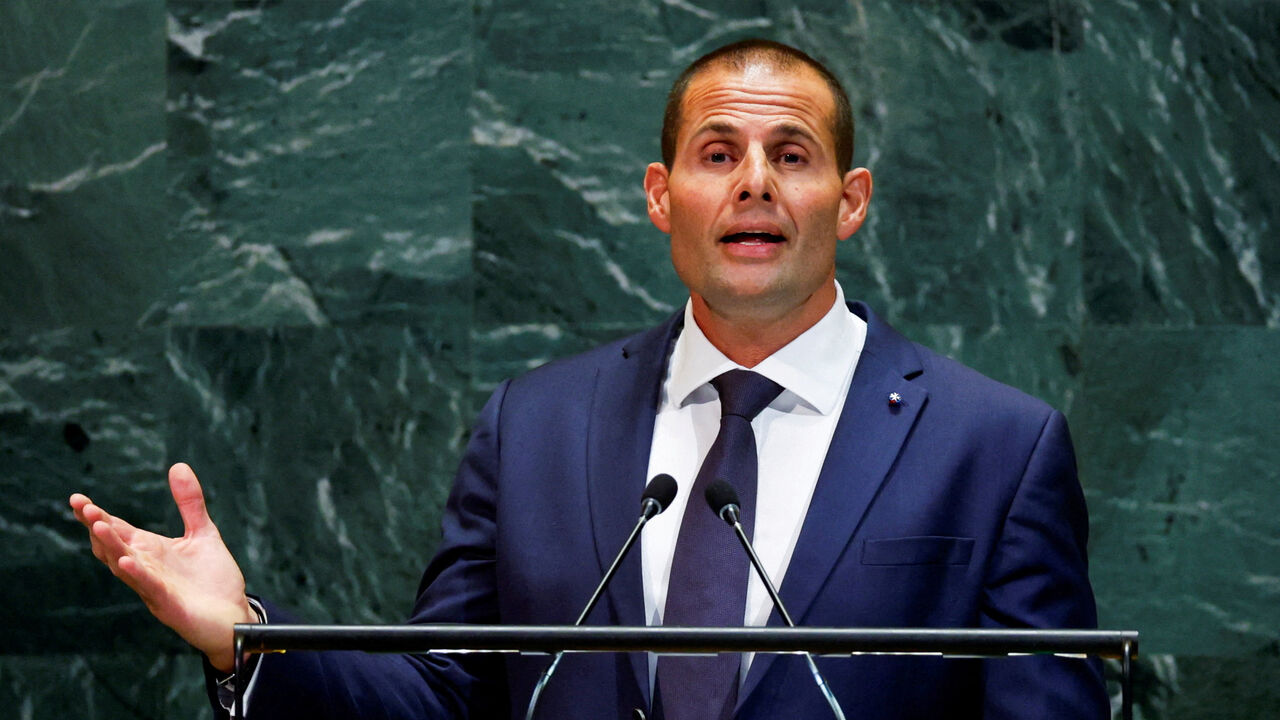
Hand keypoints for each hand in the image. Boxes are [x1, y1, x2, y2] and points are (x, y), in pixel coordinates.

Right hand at [69, 462, 257, 671]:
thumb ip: (190, 503)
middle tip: (83, 506)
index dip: (98, 515)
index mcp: (150, 550)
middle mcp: (145, 568)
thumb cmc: (213, 579)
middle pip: (113, 546)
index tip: (78, 499)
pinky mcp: (169, 604)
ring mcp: (154, 587)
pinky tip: (126, 561)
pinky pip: (149, 587)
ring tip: (98, 526)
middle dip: (98, 527)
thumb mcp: (203, 533)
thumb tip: (178, 465)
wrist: (232, 615)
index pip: (117, 530)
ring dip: (111, 547)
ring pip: (125, 566)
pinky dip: (137, 575)